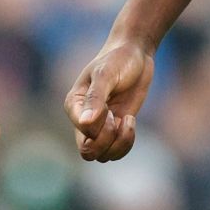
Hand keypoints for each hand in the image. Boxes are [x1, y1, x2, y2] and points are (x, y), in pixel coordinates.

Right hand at [65, 37, 155, 162]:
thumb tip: (86, 123)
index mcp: (74, 105)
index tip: (110, 108)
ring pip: (102, 156)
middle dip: (107, 142)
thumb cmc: (117, 59)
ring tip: (127, 120)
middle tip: (117, 120)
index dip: (100, 126)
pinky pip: (116, 151)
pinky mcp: (115, 128)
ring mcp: (99, 126)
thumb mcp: (106, 74)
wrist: (135, 54)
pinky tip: (130, 120)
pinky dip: (126, 143)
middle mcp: (83, 119)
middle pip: (88, 152)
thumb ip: (95, 98)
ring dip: (119, 144)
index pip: (82, 131)